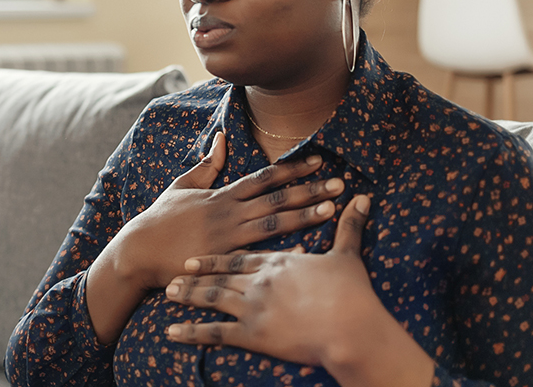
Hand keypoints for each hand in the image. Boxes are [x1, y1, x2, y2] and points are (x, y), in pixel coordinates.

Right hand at [119, 131, 343, 289]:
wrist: (137, 252)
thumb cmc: (159, 220)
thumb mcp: (181, 186)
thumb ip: (206, 165)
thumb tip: (221, 138)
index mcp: (221, 195)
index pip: (264, 178)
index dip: (292, 169)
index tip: (317, 161)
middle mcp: (228, 213)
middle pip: (276, 198)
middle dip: (308, 190)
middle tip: (339, 183)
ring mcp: (227, 237)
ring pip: (272, 224)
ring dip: (303, 216)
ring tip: (330, 209)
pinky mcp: (222, 260)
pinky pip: (257, 255)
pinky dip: (281, 252)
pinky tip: (304, 250)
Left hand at [162, 194, 376, 368]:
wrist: (350, 328)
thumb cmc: (351, 295)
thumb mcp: (348, 256)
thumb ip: (350, 227)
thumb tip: (363, 199)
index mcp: (276, 261)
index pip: (242, 252)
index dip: (219, 252)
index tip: (201, 250)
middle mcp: (258, 279)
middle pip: (220, 272)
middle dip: (197, 270)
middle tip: (175, 268)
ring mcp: (252, 306)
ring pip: (211, 297)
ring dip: (189, 295)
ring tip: (168, 293)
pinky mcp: (252, 334)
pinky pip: (214, 333)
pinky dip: (191, 332)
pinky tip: (172, 332)